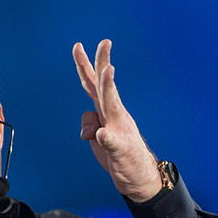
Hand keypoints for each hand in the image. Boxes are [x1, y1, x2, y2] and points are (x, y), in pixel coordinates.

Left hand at [73, 39, 162, 201]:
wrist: (138, 175)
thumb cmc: (119, 152)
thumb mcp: (98, 138)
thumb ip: (90, 125)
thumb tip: (87, 130)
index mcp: (106, 110)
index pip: (94, 83)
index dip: (86, 65)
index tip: (79, 45)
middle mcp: (114, 115)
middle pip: (104, 85)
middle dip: (103, 62)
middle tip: (105, 42)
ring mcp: (118, 130)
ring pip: (111, 104)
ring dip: (108, 87)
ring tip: (108, 71)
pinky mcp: (120, 149)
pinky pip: (112, 142)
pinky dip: (107, 137)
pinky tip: (103, 135)